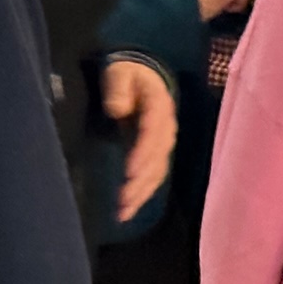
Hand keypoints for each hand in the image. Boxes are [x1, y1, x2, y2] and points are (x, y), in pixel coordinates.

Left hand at [103, 60, 176, 222]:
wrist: (142, 75)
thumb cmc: (127, 73)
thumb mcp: (119, 72)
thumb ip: (117, 88)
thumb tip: (117, 109)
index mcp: (158, 105)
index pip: (152, 131)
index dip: (143, 152)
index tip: (130, 171)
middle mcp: (165, 128)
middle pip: (157, 158)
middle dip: (141, 181)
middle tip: (124, 200)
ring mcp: (162, 142)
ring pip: (156, 171)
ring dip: (141, 192)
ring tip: (124, 211)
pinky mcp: (155, 153)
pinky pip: (152, 175)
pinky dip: (142, 193)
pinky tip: (127, 209)